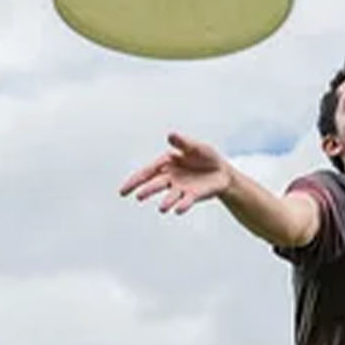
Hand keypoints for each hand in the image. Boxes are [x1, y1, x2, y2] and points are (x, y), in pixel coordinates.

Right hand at [118, 132, 232, 213]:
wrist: (222, 171)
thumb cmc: (205, 156)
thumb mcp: (196, 146)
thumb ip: (183, 143)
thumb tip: (171, 135)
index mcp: (166, 164)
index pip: (147, 173)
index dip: (134, 181)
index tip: (123, 191)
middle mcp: (170, 178)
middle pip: (155, 185)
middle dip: (147, 190)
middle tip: (138, 196)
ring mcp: (181, 188)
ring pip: (170, 196)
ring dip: (166, 202)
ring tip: (162, 208)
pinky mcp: (193, 196)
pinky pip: (186, 201)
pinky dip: (182, 206)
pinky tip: (178, 210)